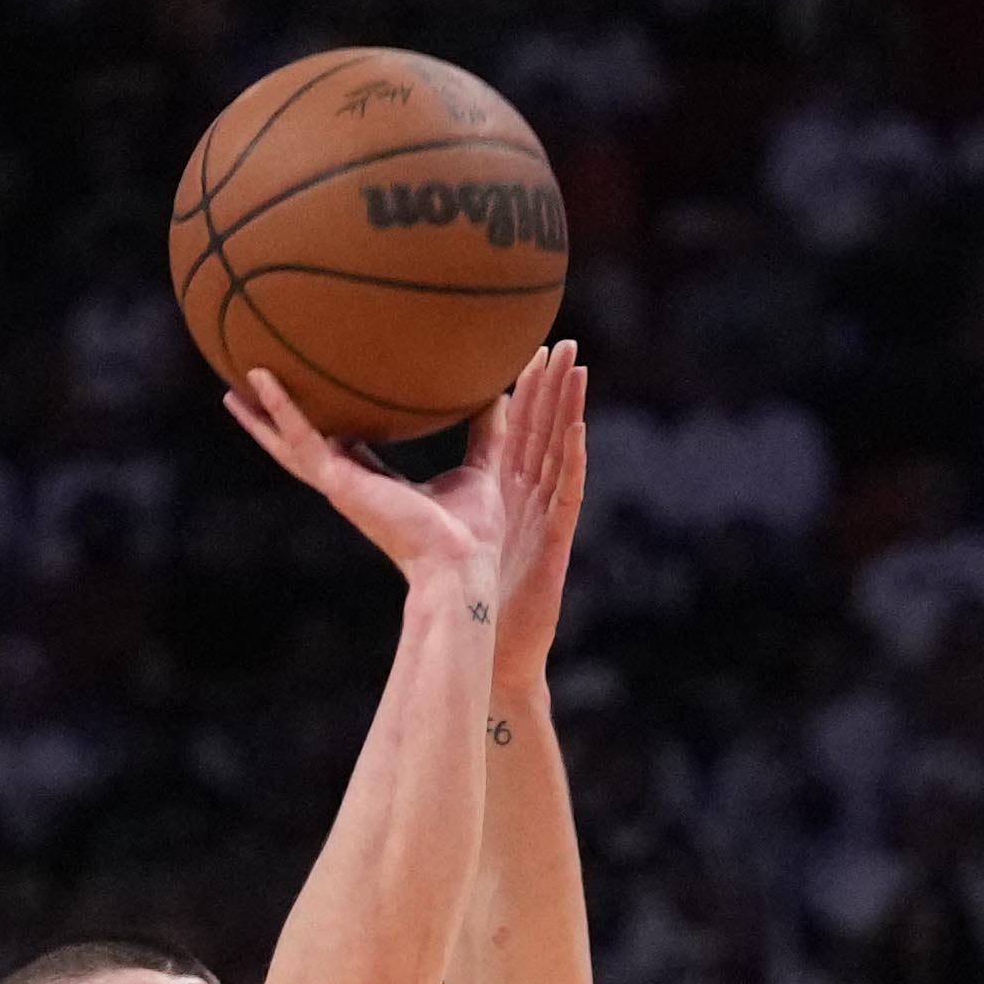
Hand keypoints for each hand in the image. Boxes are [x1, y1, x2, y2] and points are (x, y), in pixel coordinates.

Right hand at [222, 365, 513, 598]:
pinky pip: (302, 438)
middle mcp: (351, 485)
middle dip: (276, 425)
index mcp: (376, 484)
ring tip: (235, 384)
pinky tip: (260, 380)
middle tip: (250, 397)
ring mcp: (340, 485)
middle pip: (302, 448)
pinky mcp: (337, 483)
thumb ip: (486, 430)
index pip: (342, 449)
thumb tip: (500, 390)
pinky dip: (280, 409)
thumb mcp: (480, 467)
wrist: (462, 563)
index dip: (326, 427)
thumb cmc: (472, 533)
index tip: (313, 402)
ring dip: (262, 415)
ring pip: (289, 443)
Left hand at [474, 343, 588, 679]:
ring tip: (577, 364)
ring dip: (570, 407)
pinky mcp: (556, 540)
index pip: (518, 432)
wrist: (489, 644)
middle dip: (554, 385)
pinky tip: (578, 425)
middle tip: (561, 339)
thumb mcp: (459, 532)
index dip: (525, 391)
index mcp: (506, 495)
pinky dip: (574, 457)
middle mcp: (530, 499)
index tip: (525, 350)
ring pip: (561, 450)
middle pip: (545, 431)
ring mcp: (547, 517)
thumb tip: (406, 469)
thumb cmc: (474, 597)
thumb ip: (450, 498)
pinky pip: (568, 491)